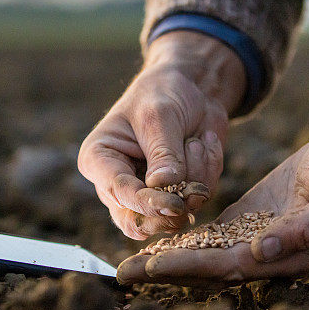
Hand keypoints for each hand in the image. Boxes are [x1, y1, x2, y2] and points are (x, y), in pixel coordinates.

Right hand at [78, 31, 245, 239]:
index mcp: (99, 160)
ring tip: (195, 140)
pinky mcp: (177, 194)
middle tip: (192, 191)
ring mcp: (148, 193)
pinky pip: (198, 200)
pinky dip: (209, 172)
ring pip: (174, 214)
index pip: (119, 193)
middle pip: (139, 222)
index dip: (147, 203)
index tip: (175, 204)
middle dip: (170, 208)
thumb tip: (163, 186)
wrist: (191, 88)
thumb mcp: (159, 116)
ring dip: (195, 177)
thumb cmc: (163, 93)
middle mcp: (119, 184)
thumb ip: (162, 153)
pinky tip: (204, 144)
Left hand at [116, 126, 308, 285]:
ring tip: (130, 263)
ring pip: (205, 254)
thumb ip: (305, 229)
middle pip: (209, 268)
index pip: (229, 267)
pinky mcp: (248, 221)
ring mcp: (255, 238)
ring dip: (169, 260)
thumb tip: (260, 253)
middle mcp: (267, 254)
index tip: (153, 266)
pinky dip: (185, 240)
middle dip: (167, 270)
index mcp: (288, 255)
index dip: (190, 268)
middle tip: (125, 272)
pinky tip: (156, 239)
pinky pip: (212, 236)